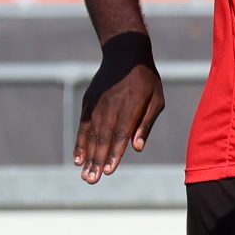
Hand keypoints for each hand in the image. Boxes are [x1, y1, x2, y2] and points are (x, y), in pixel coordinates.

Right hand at [75, 56, 165, 183]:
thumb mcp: (156, 99)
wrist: (125, 54)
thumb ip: (146, 123)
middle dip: (97, 161)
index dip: (114, 153)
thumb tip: (137, 147)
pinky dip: (80, 143)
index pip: (121, 134)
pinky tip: (78, 159)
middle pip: (103, 137)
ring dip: (88, 157)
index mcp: (131, 105)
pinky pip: (83, 126)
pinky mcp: (89, 102)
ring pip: (91, 134)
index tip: (109, 170)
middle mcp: (111, 106)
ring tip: (85, 176)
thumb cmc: (146, 80)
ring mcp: (97, 104)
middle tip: (92, 181)